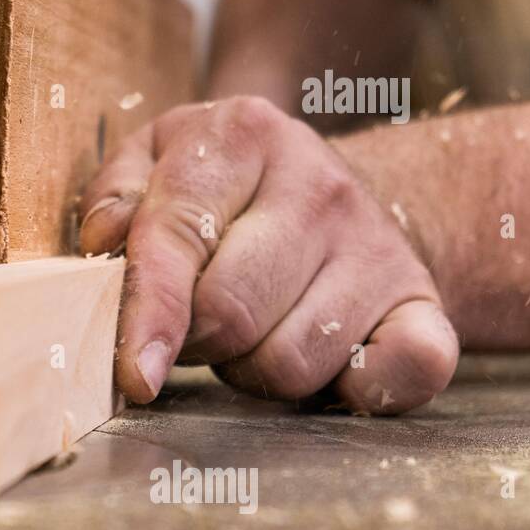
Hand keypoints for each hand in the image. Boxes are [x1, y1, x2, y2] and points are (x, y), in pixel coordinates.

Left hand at [79, 96, 458, 413]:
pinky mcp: (424, 303)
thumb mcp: (154, 163)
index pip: (176, 235)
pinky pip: (402, 373)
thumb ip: (112, 198)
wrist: (336, 194)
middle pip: (230, 312)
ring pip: (291, 360)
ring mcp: (378, 245)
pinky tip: (334, 366)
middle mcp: (319, 184)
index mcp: (242, 136)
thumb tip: (106, 244)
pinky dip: (361, 392)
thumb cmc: (220, 192)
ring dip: (253, 369)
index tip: (134, 373)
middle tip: (195, 326)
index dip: (147, 313)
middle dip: (195, 341)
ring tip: (252, 329)